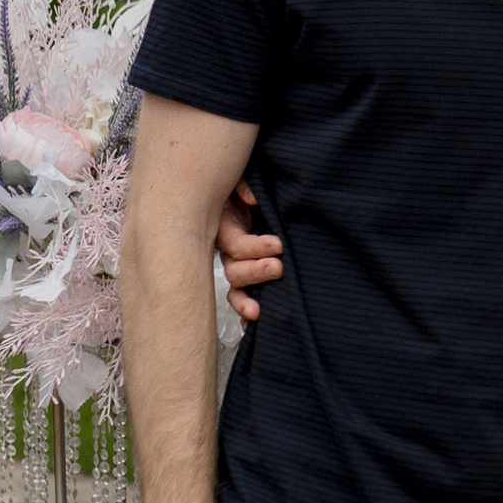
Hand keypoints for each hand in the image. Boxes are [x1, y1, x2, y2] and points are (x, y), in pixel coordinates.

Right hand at [215, 178, 282, 325]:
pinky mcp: (249, 271)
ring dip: (246, 299)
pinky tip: (252, 324)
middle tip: (278, 268)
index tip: (278, 245)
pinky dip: (245, 311)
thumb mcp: (240, 178)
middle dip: (256, 272)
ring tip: (259, 310)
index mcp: (224, 226)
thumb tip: (251, 199)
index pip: (236, 246)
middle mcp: (228, 249)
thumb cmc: (245, 184)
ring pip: (236, 287)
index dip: (255, 248)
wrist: (254, 191)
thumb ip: (243, 185)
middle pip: (234, 271)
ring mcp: (237, 262)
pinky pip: (243, 295)